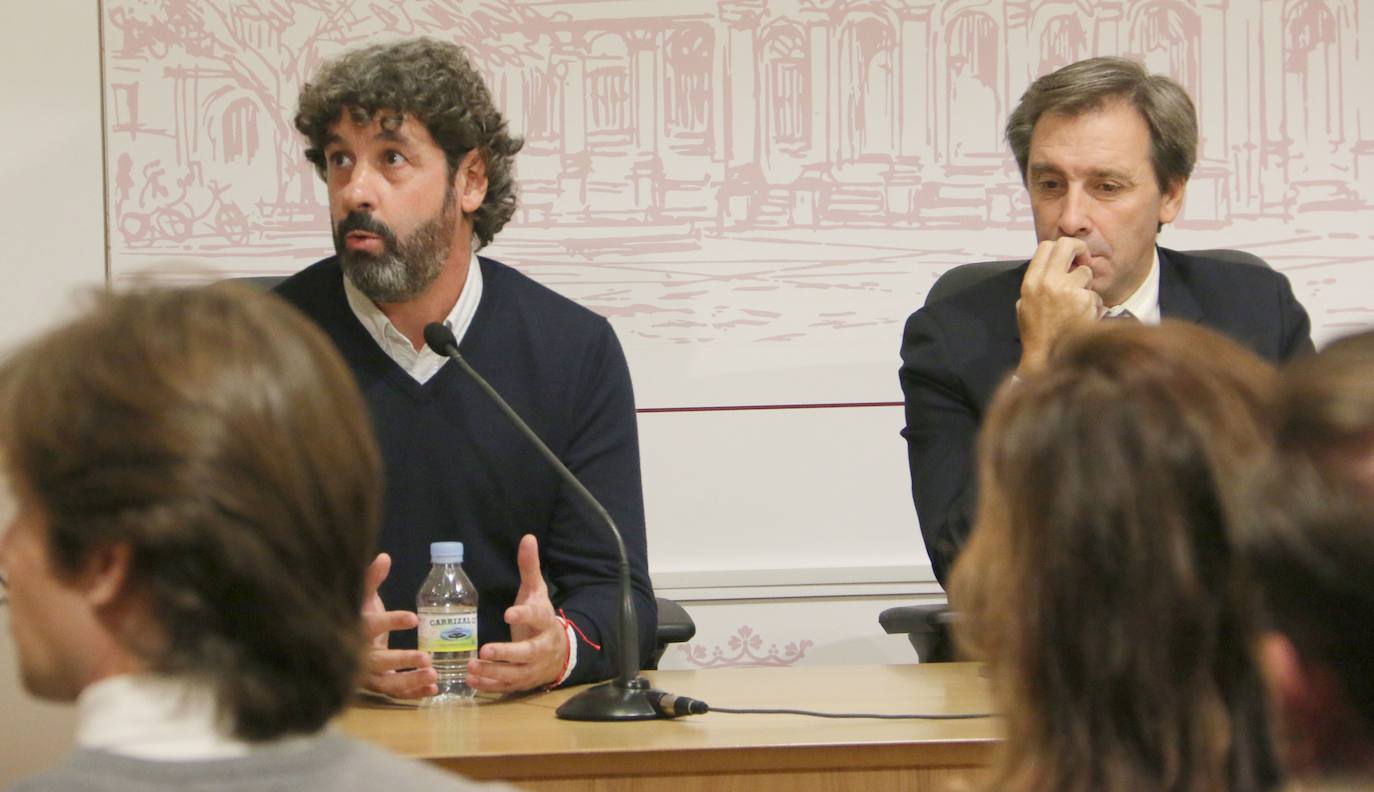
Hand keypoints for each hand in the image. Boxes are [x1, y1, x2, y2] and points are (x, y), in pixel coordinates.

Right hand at [359, 553, 436, 698]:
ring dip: (410, 681)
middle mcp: (359, 655)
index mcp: (356, 630)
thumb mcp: (363, 597)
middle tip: (427, 658)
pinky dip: (413, 693)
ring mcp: (368, 674)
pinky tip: (434, 689)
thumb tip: (384, 556)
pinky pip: (395, 693)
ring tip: (434, 676)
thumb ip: (372, 579)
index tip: (414, 618)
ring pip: (387, 683)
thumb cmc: (359, 615)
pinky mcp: (378, 685)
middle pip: (378, 662)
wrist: (345, 642)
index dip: (391, 622)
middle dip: (402, 661)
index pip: (371, 626)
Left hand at [466, 535, 569, 692]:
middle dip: (507, 653)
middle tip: (484, 650)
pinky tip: (471, 681)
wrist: (559, 652)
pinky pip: (506, 686)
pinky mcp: (523, 682)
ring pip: (515, 673)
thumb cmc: (540, 617)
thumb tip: (527, 537)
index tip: (508, 613)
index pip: (537, 618)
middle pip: (527, 653)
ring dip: (493, 672)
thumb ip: (530, 567)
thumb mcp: (536, 592)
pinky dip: (489, 686)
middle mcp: (541, 647)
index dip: (524, 616)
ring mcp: (533, 667)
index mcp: (544, 621)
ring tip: (470, 668)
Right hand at [1015, 237, 1103, 376]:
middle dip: (1079, 249)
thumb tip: (1049, 269)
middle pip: (1067, 245)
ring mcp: (1067, 290)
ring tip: (1079, 305)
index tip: (1068, 256)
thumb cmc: (1037, 334)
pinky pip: (1095, 295)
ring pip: (1086, 273)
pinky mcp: (1085, 301)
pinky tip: (1084, 318)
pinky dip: (1093, 306)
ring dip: (1086, 287)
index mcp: (1031, 282)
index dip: (1060, 247)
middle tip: (1083, 260)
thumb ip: (1036, 285)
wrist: (1049, 357)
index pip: (1046, 246)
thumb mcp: (1024, 306)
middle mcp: (1047, 282)